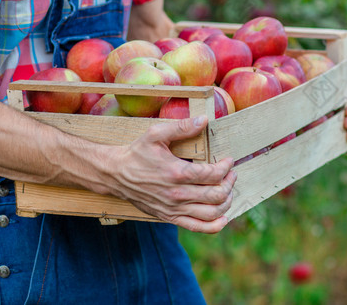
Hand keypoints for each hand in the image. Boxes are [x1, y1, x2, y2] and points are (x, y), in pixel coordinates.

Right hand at [107, 116, 236, 232]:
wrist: (115, 174)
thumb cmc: (137, 153)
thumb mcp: (156, 134)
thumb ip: (181, 127)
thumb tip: (204, 119)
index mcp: (177, 173)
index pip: (213, 174)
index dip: (226, 167)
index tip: (228, 160)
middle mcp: (177, 194)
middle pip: (216, 195)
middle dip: (229, 183)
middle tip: (231, 174)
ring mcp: (174, 208)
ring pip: (211, 213)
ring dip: (226, 202)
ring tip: (228, 190)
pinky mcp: (169, 217)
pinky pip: (197, 227)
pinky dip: (214, 225)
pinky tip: (223, 217)